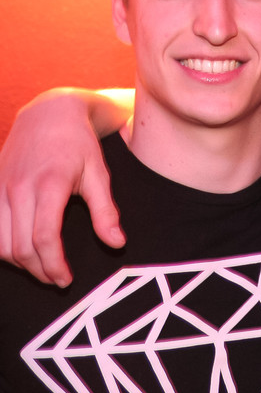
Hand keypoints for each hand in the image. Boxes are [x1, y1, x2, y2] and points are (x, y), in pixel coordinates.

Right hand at [0, 89, 125, 285]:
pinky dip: (4, 247)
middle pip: (19, 247)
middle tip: (59, 279)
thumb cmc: (79, 144)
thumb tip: (117, 244)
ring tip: (44, 268)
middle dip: (39, 271)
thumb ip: (106, 211)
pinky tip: (23, 251)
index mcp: (49, 184)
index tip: (67, 279)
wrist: (49, 113)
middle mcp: (18, 188)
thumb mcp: (99, 174)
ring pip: (0, 243)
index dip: (54, 265)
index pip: (44, 237)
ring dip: (20, 263)